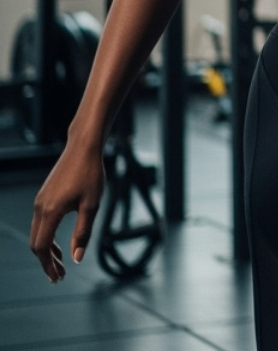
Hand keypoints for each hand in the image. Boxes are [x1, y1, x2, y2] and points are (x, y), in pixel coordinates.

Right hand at [30, 141, 105, 281]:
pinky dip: (48, 238)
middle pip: (36, 244)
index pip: (42, 247)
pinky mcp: (44, 197)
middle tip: (59, 277)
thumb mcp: (92, 205)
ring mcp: (39, 202)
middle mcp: (40, 208)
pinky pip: (40, 224)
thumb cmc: (91, 174)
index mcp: (50, 212)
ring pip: (37, 234)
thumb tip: (77, 258)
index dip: (48, 265)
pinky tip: (60, 244)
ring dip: (47, 251)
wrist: (83, 148)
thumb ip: (83, 233)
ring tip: (60, 264)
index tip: (57, 278)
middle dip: (46, 262)